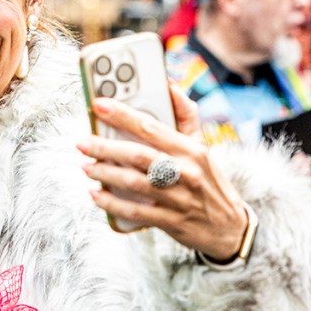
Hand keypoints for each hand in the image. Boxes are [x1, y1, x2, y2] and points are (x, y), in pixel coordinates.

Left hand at [78, 84, 247, 261]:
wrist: (229, 227)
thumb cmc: (207, 179)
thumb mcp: (201, 146)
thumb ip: (184, 115)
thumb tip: (169, 84)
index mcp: (190, 149)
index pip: (151, 127)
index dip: (122, 114)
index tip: (98, 104)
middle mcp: (186, 171)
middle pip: (138, 155)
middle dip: (105, 147)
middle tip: (82, 142)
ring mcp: (179, 198)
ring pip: (135, 182)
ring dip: (105, 174)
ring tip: (86, 167)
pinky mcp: (171, 221)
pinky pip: (136, 211)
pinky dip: (112, 203)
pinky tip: (96, 195)